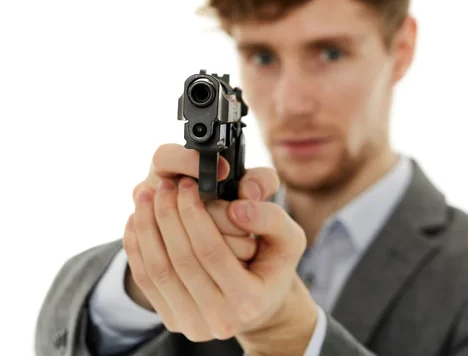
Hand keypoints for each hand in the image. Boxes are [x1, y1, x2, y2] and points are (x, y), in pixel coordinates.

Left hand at [123, 144, 314, 346]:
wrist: (261, 302)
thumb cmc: (273, 263)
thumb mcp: (289, 237)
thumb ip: (271, 218)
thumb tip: (238, 208)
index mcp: (250, 300)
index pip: (211, 251)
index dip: (194, 214)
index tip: (187, 184)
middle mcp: (221, 319)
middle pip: (181, 260)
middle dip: (167, 215)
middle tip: (164, 185)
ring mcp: (193, 324)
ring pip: (158, 270)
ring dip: (146, 228)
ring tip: (145, 196)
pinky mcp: (172, 320)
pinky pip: (145, 280)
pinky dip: (136, 247)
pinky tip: (136, 220)